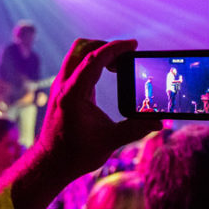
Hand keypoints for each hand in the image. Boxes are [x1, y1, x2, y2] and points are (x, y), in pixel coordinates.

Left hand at [36, 39, 160, 180]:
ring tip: (118, 65)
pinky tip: (107, 74)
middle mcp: (63, 86)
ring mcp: (60, 86)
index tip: (133, 45)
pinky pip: (76, 65)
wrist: (51, 163)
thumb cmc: (76, 154)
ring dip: (98, 53)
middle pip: (82, 48)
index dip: (115, 48)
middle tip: (126, 56)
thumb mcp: (109, 142)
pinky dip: (92, 62)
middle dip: (106, 46)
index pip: (94, 59)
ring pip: (77, 54)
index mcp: (73, 94)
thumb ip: (135, 130)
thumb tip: (158, 123)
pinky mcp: (62, 90)